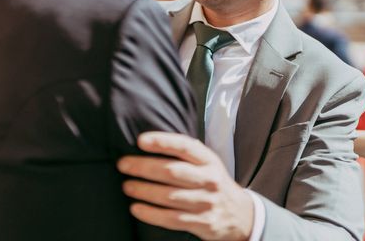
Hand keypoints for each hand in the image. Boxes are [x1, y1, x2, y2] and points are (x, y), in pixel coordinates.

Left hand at [117, 132, 252, 240]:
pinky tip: (135, 208)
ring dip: (143, 190)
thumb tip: (148, 142)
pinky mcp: (202, 223)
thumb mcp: (208, 162)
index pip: (184, 146)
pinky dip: (150, 214)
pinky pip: (171, 218)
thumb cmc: (213, 182)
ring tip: (126, 186)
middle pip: (172, 171)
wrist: (240, 215)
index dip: (162, 142)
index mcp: (209, 160)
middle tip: (123, 164)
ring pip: (169, 196)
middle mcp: (209, 180)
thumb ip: (185, 153)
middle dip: (144, 167)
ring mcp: (206, 203)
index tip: (140, 140)